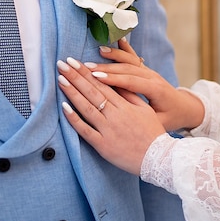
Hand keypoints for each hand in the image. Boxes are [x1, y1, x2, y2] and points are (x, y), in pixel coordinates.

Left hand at [57, 56, 165, 174]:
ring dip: (72, 92)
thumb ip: (129, 95)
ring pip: (87, 108)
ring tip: (60, 79)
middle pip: (92, 92)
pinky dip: (74, 119)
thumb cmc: (152, 133)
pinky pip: (85, 131)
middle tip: (62, 64)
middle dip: (76, 76)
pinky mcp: (103, 145)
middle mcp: (114, 115)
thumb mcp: (144, 110)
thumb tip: (115, 81)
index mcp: (124, 106)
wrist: (159, 159)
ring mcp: (108, 130)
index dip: (87, 72)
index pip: (102, 84)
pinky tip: (64, 107)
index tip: (75, 62)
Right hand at [86, 38, 204, 130]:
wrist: (186, 108)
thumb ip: (142, 117)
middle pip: (127, 69)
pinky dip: (125, 48)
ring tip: (97, 52)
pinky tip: (117, 39)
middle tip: (87, 66)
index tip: (96, 77)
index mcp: (156, 90)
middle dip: (107, 67)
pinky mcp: (147, 70)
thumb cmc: (172, 118)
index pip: (132, 82)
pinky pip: (135, 57)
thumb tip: (119, 113)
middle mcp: (153, 77)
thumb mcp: (159, 123)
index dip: (114, 79)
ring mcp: (150, 71)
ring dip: (113, 56)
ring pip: (130, 61)